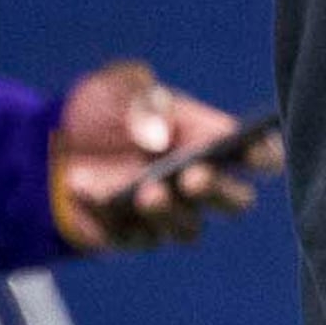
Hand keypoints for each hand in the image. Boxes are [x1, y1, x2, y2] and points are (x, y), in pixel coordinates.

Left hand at [49, 61, 277, 252]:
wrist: (61, 137)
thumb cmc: (108, 108)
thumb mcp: (120, 89)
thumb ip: (143, 103)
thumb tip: (160, 134)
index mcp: (213, 140)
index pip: (261, 156)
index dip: (264, 156)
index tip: (252, 152)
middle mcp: (201, 183)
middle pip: (235, 202)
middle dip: (219, 192)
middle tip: (193, 177)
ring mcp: (170, 214)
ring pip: (189, 230)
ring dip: (169, 212)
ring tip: (146, 192)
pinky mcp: (132, 235)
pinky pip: (129, 234)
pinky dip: (108, 212)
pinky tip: (87, 188)